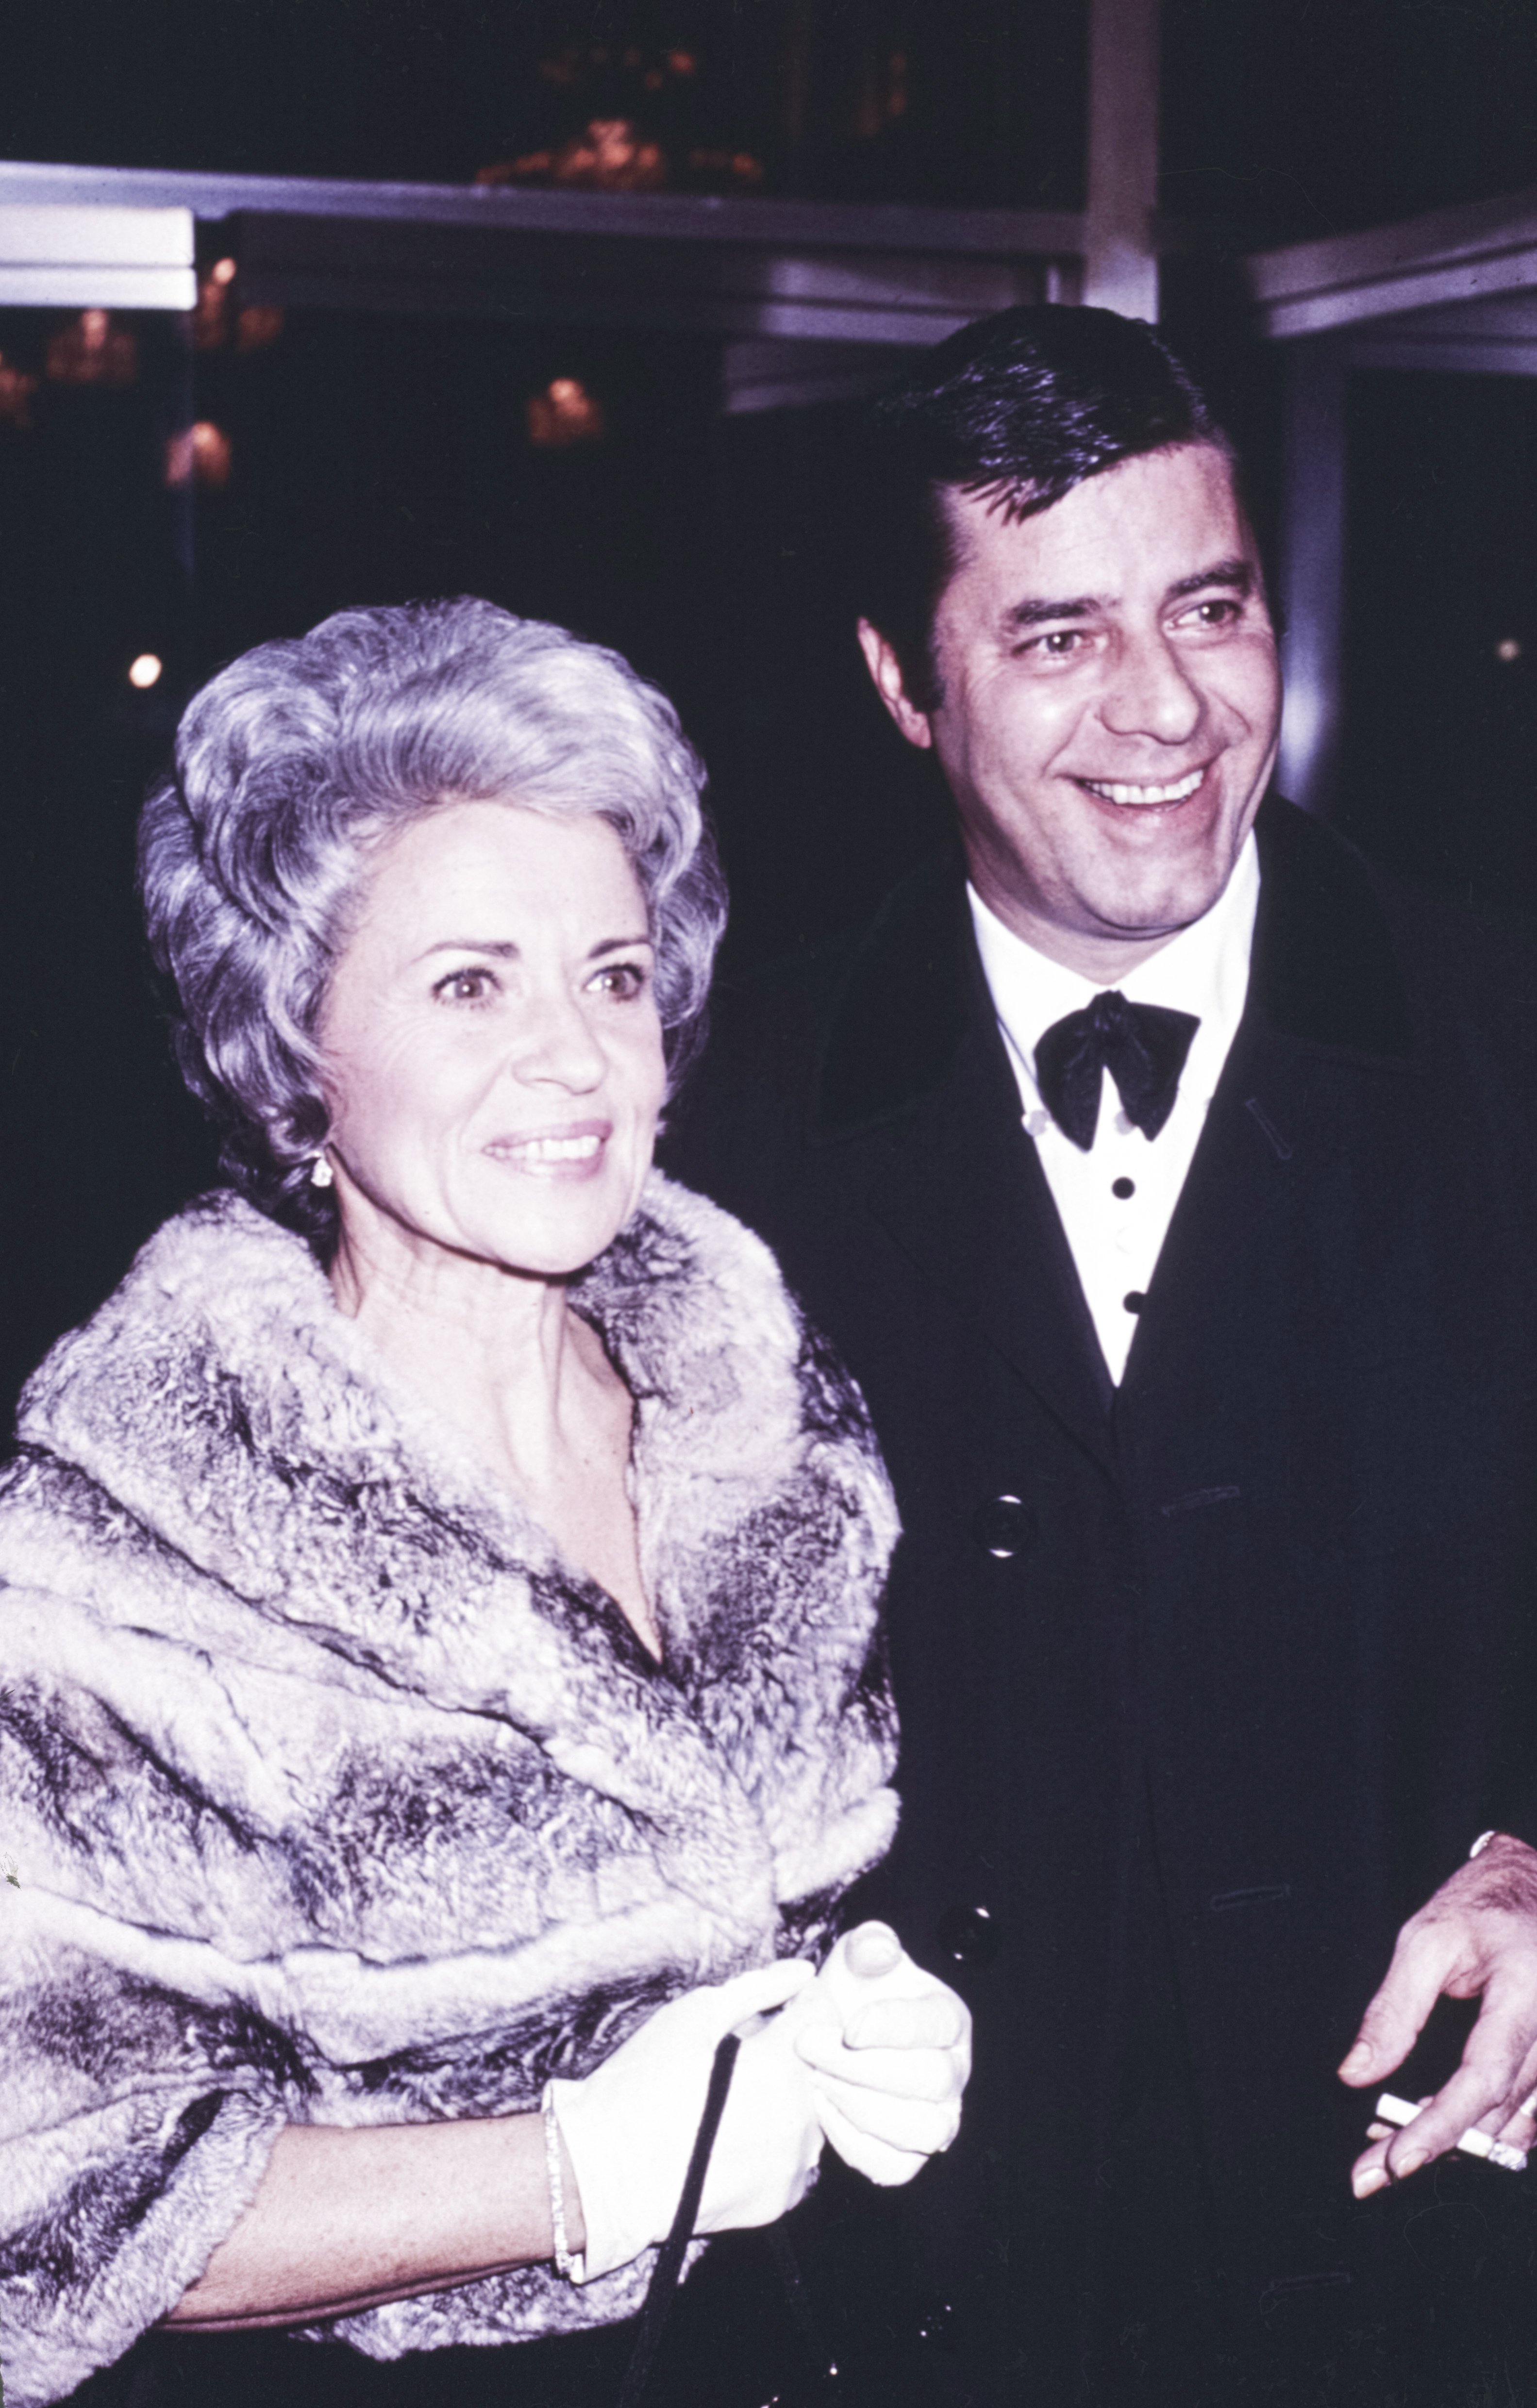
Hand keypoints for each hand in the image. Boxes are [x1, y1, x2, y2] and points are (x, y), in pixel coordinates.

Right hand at [548, 1958, 823, 2280]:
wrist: (606, 2173)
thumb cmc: (643, 2084)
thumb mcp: (692, 2017)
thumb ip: (757, 1989)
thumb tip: (801, 1972)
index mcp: (783, 2066)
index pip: (824, 2014)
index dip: (801, 2001)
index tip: (779, 2006)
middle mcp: (801, 2119)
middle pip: (820, 2067)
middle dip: (792, 2052)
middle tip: (747, 2054)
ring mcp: (793, 2166)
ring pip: (811, 2114)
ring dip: (787, 2098)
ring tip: (738, 2097)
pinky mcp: (780, 2202)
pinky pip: (794, 2159)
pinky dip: (776, 2143)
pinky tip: (735, 2136)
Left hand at [780, 1922, 971, 2185]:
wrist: (836, 2036)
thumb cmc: (855, 1992)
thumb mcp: (859, 1957)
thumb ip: (870, 1945)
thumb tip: (877, 1950)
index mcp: (947, 2017)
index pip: (935, 2025)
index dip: (894, 2027)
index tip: (849, 2026)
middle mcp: (953, 2071)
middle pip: (927, 2079)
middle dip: (862, 2065)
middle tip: (808, 2045)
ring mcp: (938, 2119)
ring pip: (920, 2130)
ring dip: (861, 2106)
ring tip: (816, 2078)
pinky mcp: (909, 2156)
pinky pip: (894, 2167)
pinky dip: (855, 2145)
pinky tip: (822, 2109)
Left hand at [1339, 1833, 1536, 2196]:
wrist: (1534, 1885)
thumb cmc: (1480, 1906)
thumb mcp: (1426, 1940)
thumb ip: (1394, 2010)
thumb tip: (1356, 2074)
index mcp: (1526, 1993)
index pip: (1483, 2078)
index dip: (1439, 2126)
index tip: (1393, 2161)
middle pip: (1496, 2111)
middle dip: (1434, 2144)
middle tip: (1372, 2168)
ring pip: (1513, 2121)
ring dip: (1456, 2141)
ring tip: (1391, 2145)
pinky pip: (1529, 2113)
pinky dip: (1484, 2126)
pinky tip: (1439, 2127)